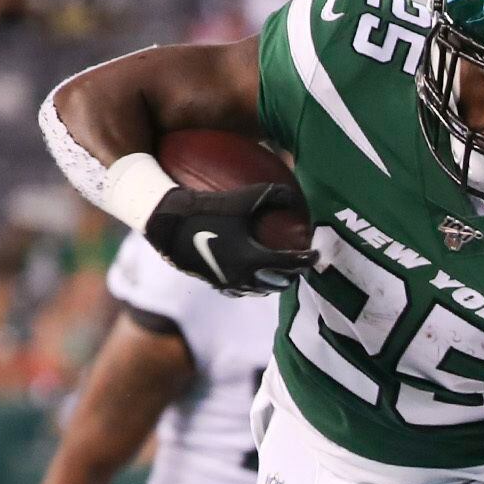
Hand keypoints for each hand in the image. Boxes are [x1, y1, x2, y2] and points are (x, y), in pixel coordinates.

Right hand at [142, 184, 315, 294]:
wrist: (166, 223)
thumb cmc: (206, 206)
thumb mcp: (242, 197)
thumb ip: (272, 194)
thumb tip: (295, 194)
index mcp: (253, 258)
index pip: (290, 264)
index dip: (307, 260)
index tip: (316, 254)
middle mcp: (242, 276)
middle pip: (277, 283)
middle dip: (292, 276)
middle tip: (300, 266)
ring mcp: (226, 282)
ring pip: (258, 290)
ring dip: (272, 283)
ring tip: (279, 273)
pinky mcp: (212, 282)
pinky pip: (238, 289)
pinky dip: (251, 284)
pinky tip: (250, 274)